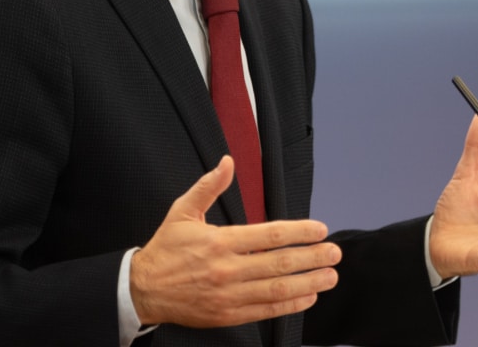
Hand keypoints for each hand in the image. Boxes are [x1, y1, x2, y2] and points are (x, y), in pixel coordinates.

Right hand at [129, 156, 340, 327]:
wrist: (143, 290)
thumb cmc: (166, 250)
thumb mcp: (182, 212)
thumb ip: (208, 186)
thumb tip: (227, 162)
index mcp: (219, 242)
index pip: (269, 235)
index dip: (299, 233)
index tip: (320, 230)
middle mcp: (227, 270)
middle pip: (279, 263)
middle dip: (312, 258)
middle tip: (335, 253)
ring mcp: (229, 295)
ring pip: (277, 290)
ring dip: (309, 282)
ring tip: (330, 275)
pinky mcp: (228, 315)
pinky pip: (266, 311)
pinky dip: (290, 305)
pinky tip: (308, 296)